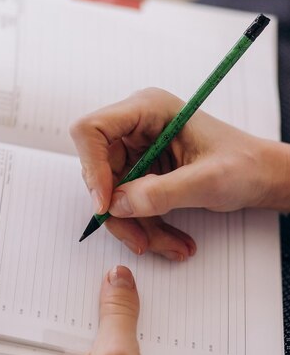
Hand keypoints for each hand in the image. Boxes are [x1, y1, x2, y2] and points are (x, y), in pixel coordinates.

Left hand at [16, 266, 175, 354]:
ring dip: (99, 325)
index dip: (59, 295)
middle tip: (101, 283)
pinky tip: (123, 332)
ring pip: (78, 343)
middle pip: (60, 330)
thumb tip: (117, 280)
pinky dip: (106, 344)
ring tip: (116, 306)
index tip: (74, 274)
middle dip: (84, 308)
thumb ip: (116, 312)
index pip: (38, 321)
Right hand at [70, 88, 289, 259]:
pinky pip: (129, 203)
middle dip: (119, 210)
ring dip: (135, 225)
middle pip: (99, 169)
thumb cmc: (245, 164)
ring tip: (169, 245)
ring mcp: (138, 149)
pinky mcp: (144, 171)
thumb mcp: (207, 180)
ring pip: (113, 193)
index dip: (92, 167)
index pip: (93, 130)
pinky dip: (146, 226)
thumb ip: (161, 192)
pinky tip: (171, 240)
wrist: (262, 177)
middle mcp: (136, 126)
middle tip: (140, 239)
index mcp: (148, 108)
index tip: (106, 204)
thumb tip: (116, 205)